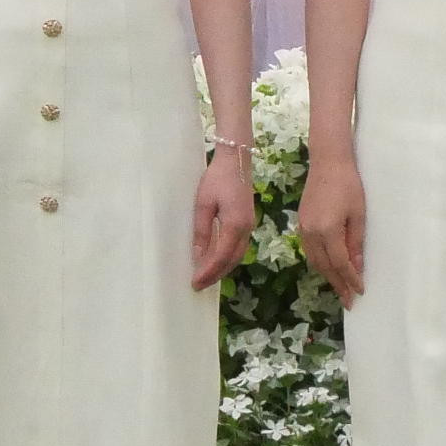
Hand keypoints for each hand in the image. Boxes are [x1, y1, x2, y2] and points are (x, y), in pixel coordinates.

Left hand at [190, 144, 256, 289]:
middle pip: (232, 260)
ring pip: (237, 255)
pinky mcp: (248, 221)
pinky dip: (228, 258)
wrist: (235, 160)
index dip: (208, 272)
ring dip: (223, 268)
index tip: (195, 283)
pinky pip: (239, 247)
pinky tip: (217, 260)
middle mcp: (246, 229)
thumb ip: (202, 231)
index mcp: (235, 226)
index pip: (220, 257)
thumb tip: (199, 255)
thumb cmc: (216, 179)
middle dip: (216, 275)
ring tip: (206, 277)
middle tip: (199, 285)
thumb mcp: (203, 204)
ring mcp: (249, 226)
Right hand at [298, 150, 364, 304]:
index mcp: (327, 231)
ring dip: (327, 275)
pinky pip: (310, 250)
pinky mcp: (301, 223)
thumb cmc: (349, 186)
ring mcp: (303, 228)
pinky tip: (329, 267)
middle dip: (337, 284)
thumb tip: (357, 267)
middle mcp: (311, 233)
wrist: (328, 163)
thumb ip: (356, 243)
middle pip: (324, 266)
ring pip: (314, 260)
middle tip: (349, 300)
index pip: (340, 263)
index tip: (360, 291)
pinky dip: (320, 262)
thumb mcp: (359, 216)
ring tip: (340, 288)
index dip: (351, 279)